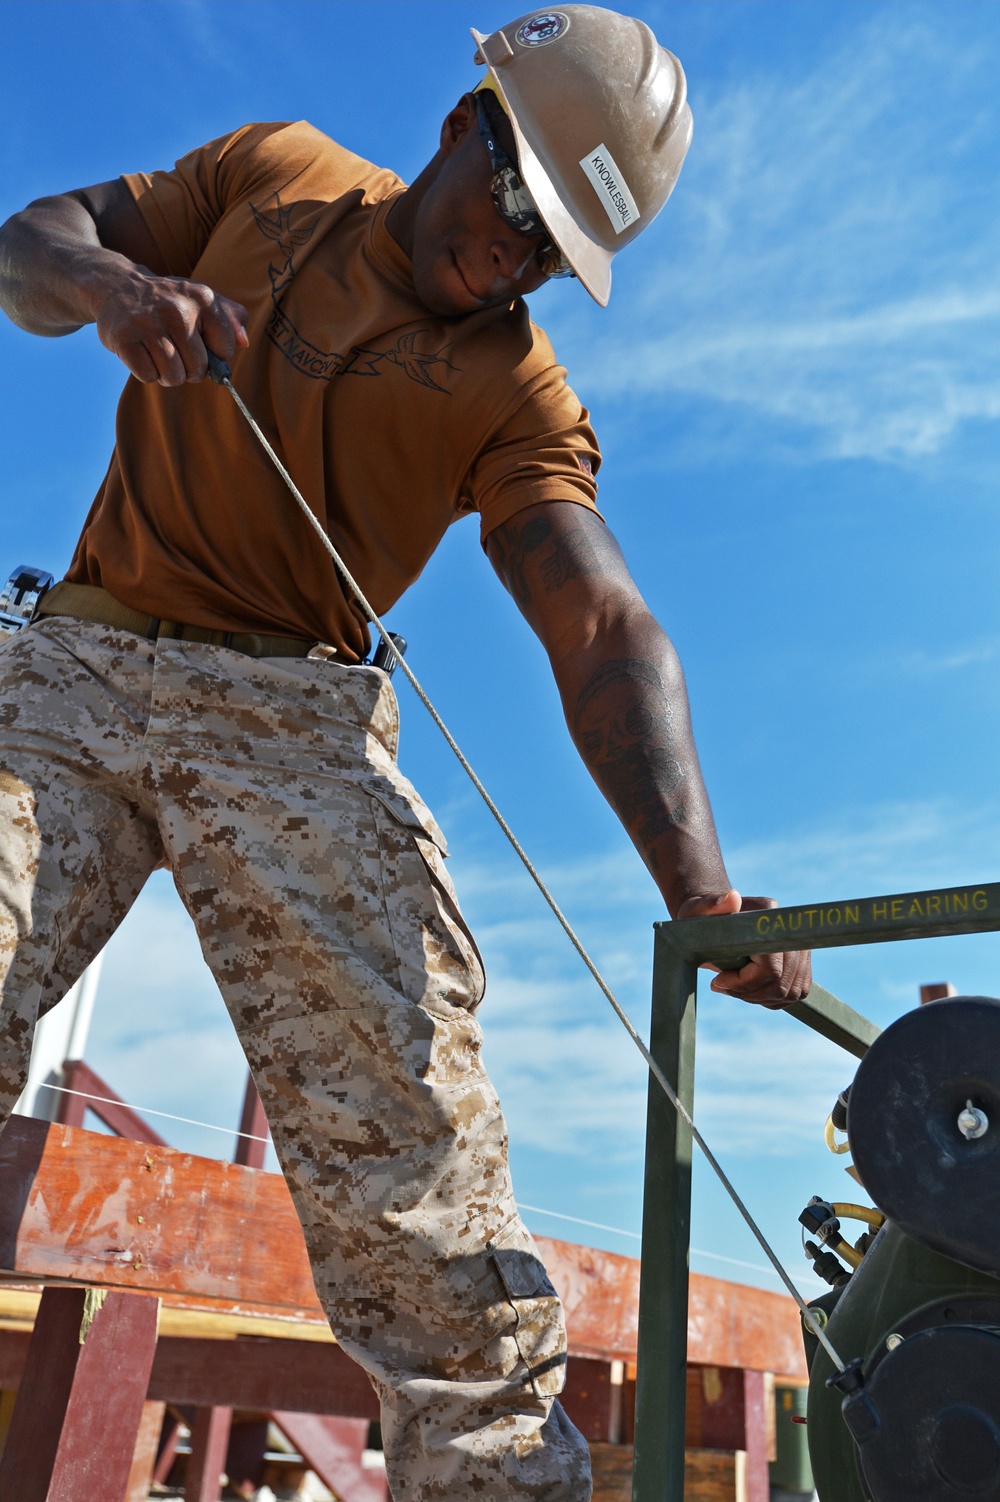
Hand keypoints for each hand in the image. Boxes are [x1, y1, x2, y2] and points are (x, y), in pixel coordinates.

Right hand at [93, 262, 247, 385]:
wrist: (116, 285)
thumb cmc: (167, 301)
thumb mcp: (200, 298)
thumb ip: (230, 317)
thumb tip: (244, 341)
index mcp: (202, 299)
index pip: (226, 350)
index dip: (214, 354)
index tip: (199, 341)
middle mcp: (177, 309)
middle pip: (198, 369)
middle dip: (188, 368)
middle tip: (174, 349)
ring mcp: (149, 324)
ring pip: (174, 377)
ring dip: (167, 374)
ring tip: (158, 353)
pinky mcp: (124, 338)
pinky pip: (148, 376)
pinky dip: (146, 372)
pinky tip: (142, 352)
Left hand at [676, 890, 811, 1008]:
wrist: (715, 920)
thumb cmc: (701, 917)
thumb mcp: (696, 911)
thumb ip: (710, 904)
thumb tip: (732, 898)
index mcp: (769, 913)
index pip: (770, 969)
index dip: (744, 983)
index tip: (717, 981)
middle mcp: (791, 928)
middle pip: (782, 984)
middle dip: (749, 993)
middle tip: (723, 986)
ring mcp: (800, 945)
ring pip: (791, 992)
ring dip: (759, 998)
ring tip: (733, 987)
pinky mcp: (802, 961)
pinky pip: (796, 992)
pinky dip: (771, 998)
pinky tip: (748, 990)